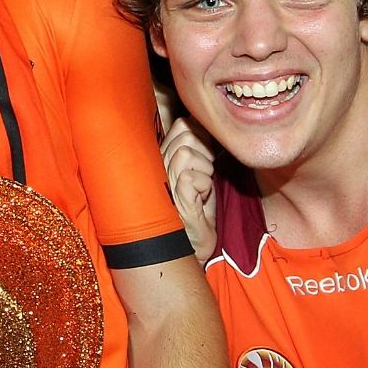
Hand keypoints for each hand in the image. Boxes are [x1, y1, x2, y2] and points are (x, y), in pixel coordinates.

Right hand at [161, 118, 217, 261]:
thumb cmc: (198, 208)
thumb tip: (207, 126)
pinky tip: (200, 198)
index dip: (202, 132)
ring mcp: (162, 182)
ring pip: (186, 153)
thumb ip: (199, 148)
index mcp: (164, 157)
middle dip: (206, 150)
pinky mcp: (172, 198)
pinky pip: (192, 177)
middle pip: (186, 135)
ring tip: (202, 187)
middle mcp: (158, 167)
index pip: (181, 124)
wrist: (195, 243)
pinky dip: (205, 187)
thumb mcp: (199, 172)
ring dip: (205, 170)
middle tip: (207, 172)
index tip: (209, 152)